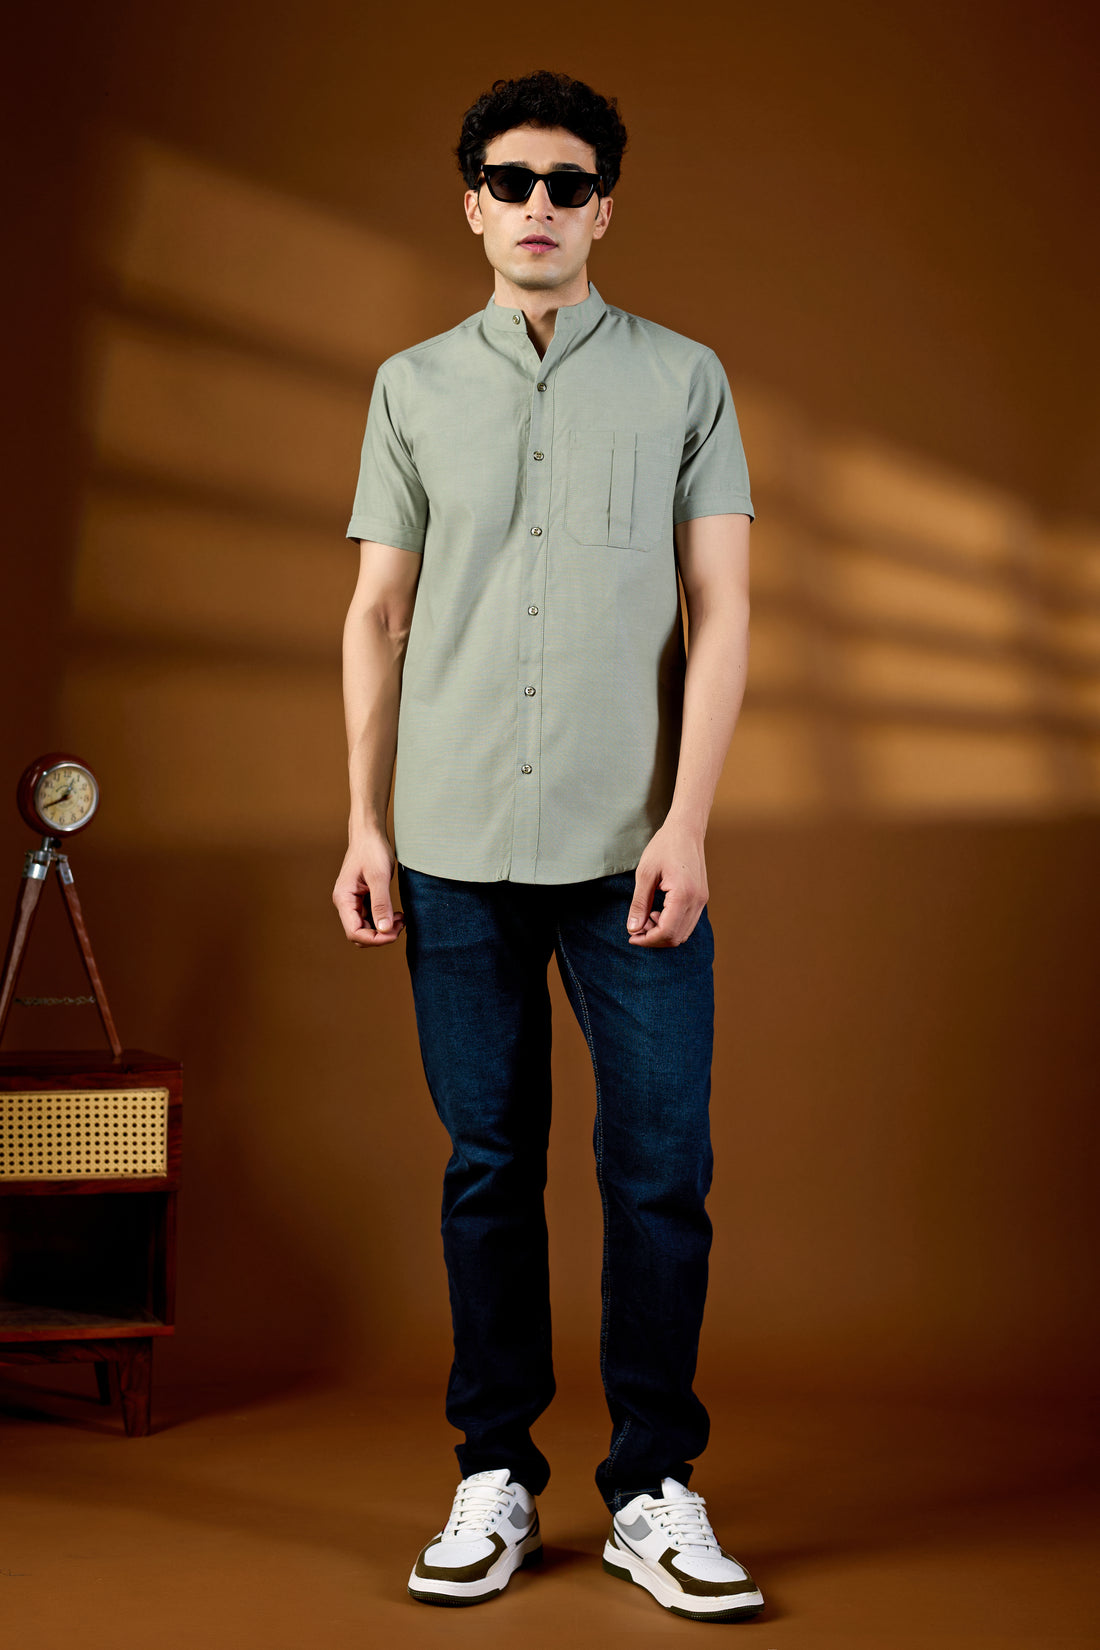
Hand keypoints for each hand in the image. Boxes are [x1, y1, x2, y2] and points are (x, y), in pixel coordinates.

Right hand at [332, 831, 404, 947]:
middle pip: (360, 934)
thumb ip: (381, 903)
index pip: (354, 932)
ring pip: (366, 929)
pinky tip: (397, 915)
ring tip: (401, 919)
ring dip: (384, 930)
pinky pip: (372, 918)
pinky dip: (384, 921)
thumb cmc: (372, 850)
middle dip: (381, 936)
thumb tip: (385, 929)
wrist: (369, 834)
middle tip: (401, 924)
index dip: (375, 939)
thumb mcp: (379, 876)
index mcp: (344, 899)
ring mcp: (354, 902)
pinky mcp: (363, 899)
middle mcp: (346, 903)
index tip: (395, 933)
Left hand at [626, 821, 707, 947]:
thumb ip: (639, 904)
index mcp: (683, 895)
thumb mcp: (645, 874)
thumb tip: (633, 928)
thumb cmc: (664, 846)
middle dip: (654, 938)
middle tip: (636, 928)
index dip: (647, 940)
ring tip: (646, 918)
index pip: (666, 932)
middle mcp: (697, 901)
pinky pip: (688, 922)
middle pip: (676, 937)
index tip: (632, 936)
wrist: (686, 829)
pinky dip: (672, 925)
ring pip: (684, 933)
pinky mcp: (701, 898)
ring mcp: (702, 900)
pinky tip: (658, 912)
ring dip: (663, 932)